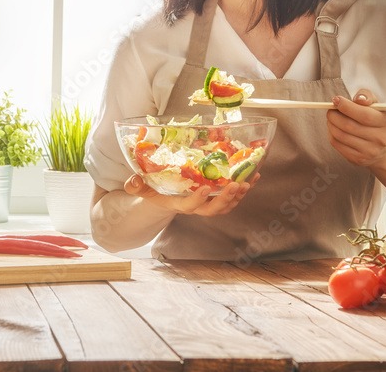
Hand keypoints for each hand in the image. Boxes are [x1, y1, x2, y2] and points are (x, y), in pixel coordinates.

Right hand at [123, 172, 258, 216]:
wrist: (164, 198)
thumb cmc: (154, 191)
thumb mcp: (142, 189)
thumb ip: (136, 186)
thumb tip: (132, 181)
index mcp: (178, 204)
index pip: (189, 206)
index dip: (197, 200)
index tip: (205, 188)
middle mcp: (195, 207)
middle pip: (213, 210)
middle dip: (226, 199)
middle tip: (236, 184)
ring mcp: (207, 204)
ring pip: (226, 204)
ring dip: (239, 194)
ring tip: (249, 180)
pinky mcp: (215, 198)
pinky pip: (232, 197)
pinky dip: (243, 188)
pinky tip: (253, 176)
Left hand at [326, 89, 385, 167]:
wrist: (382, 147)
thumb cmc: (375, 120)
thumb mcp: (376, 105)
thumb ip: (367, 96)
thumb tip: (359, 98)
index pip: (364, 115)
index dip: (346, 106)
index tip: (336, 100)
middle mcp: (380, 139)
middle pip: (349, 126)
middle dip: (334, 115)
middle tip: (330, 110)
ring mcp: (369, 151)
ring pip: (340, 135)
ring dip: (331, 124)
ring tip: (332, 118)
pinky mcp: (358, 159)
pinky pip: (336, 144)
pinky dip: (331, 134)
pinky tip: (334, 128)